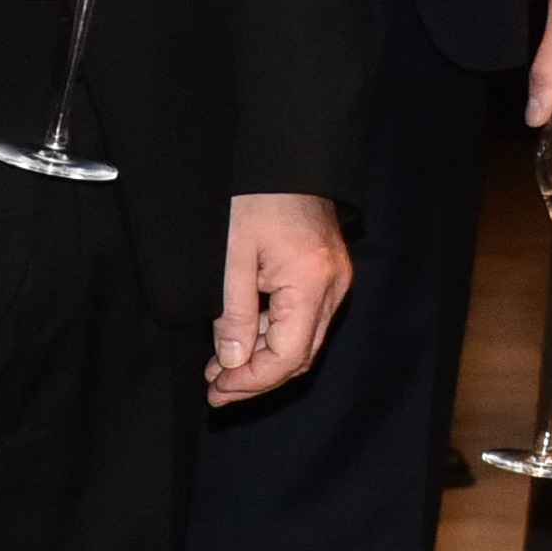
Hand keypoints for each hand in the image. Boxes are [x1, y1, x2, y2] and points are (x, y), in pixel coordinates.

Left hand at [205, 193, 351, 403]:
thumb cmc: (257, 199)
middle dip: (258, 379)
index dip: (251, 381)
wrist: (289, 160)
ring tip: (221, 369)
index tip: (216, 390)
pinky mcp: (329, 274)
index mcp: (311, 283)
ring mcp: (336, 281)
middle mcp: (334, 288)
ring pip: (304, 342)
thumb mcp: (232, 257)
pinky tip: (243, 338)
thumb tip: (233, 363)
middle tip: (215, 390)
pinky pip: (305, 320)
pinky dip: (274, 336)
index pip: (287, 357)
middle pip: (301, 356)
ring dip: (264, 360)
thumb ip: (235, 315)